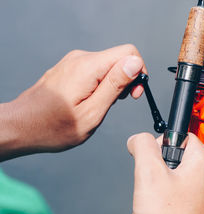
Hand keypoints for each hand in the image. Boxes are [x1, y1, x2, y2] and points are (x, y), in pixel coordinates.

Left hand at [0, 44, 145, 160]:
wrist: (22, 126)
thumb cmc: (54, 126)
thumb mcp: (92, 112)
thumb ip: (115, 85)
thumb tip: (134, 63)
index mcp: (88, 67)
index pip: (128, 53)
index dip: (138, 73)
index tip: (133, 95)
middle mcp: (80, 58)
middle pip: (119, 58)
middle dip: (127, 79)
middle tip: (120, 102)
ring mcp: (73, 62)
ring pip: (108, 64)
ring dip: (114, 83)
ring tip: (102, 105)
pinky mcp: (69, 68)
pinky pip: (95, 69)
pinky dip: (101, 83)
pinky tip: (92, 101)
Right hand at [127, 133, 203, 213]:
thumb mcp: (149, 173)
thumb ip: (143, 146)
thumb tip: (139, 139)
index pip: (178, 137)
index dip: (159, 148)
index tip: (153, 166)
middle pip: (173, 160)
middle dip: (154, 176)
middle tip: (153, 191)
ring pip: (170, 181)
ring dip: (155, 193)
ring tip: (155, 208)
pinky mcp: (200, 209)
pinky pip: (175, 198)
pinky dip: (163, 206)